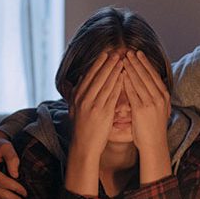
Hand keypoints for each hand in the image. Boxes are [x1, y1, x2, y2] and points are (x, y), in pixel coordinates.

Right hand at [64, 52, 123, 196]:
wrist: (83, 146)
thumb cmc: (82, 128)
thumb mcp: (75, 108)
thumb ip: (77, 93)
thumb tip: (78, 79)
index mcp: (78, 97)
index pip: (88, 76)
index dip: (97, 64)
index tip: (105, 54)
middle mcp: (84, 99)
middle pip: (97, 77)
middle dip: (107, 63)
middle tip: (116, 52)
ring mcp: (94, 106)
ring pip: (105, 84)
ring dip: (114, 70)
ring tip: (122, 60)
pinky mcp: (103, 113)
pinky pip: (112, 95)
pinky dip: (118, 84)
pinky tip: (124, 76)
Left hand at [122, 51, 169, 152]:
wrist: (154, 144)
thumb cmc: (153, 128)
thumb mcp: (158, 109)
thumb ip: (153, 96)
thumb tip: (147, 84)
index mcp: (164, 95)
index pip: (154, 74)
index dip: (145, 63)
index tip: (138, 53)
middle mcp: (159, 97)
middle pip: (147, 74)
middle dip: (137, 62)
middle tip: (129, 51)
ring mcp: (151, 103)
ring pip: (139, 81)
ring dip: (131, 68)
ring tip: (123, 58)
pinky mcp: (141, 109)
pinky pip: (133, 92)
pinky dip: (127, 82)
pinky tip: (121, 74)